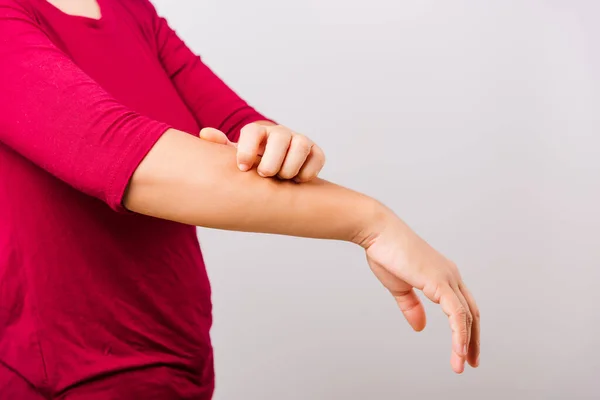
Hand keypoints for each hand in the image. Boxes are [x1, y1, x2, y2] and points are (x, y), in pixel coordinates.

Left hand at [199, 123, 325, 181]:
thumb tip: (205, 134)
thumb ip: (222, 147)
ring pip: (300, 145)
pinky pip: (317, 158)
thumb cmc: (253, 166)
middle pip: (279, 136)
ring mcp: (300, 141)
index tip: (243, 168)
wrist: (277, 176)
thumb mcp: (236, 158)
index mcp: (258, 133)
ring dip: (290, 166)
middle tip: (265, 174)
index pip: (253, 131)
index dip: (247, 149)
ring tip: (281, 178)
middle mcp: (280, 133)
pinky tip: (296, 181)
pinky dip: (307, 172)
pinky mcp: (316, 153)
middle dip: (272, 159)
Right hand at [357, 209, 479, 373]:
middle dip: (473, 340)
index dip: (465, 330)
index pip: (462, 307)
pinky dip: (460, 334)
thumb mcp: (399, 286)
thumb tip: (420, 327)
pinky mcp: (440, 282)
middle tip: (470, 363)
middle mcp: (450, 275)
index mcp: (442, 275)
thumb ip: (412, 306)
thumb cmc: (385, 252)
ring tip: (461, 364)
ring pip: (467, 316)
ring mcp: (448, 278)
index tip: (463, 351)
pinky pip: (457, 313)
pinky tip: (458, 350)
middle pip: (471, 313)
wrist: (378, 232)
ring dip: (466, 343)